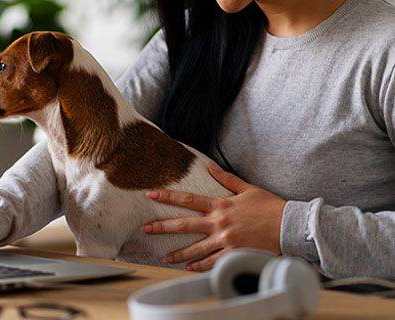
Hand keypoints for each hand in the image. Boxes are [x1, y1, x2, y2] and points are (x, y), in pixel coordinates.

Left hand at [140, 162, 285, 271]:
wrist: (289, 226)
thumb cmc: (270, 206)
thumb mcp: (248, 188)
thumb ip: (226, 179)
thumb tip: (210, 166)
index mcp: (220, 205)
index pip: (187, 199)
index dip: (167, 196)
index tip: (150, 194)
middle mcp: (219, 222)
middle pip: (184, 224)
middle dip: (162, 226)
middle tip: (145, 229)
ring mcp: (226, 239)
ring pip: (195, 248)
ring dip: (178, 253)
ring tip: (164, 257)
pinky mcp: (234, 254)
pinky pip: (213, 262)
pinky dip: (200, 266)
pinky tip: (189, 268)